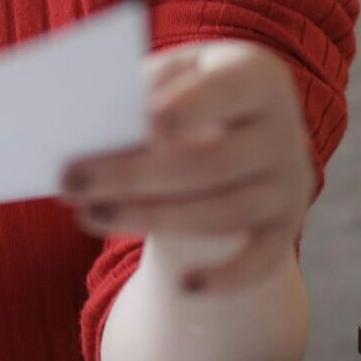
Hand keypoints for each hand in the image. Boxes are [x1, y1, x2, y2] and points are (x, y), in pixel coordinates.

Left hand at [60, 41, 313, 294]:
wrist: (246, 129)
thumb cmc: (191, 95)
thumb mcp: (175, 76)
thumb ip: (143, 93)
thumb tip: (89, 131)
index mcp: (256, 75)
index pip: (226, 92)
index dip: (192, 108)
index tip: (149, 121)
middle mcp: (284, 130)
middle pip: (211, 164)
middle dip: (135, 176)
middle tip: (72, 183)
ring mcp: (289, 183)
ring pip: (224, 213)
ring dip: (151, 219)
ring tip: (89, 215)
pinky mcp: (285, 227)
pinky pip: (262, 261)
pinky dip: (227, 277)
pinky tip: (184, 285)